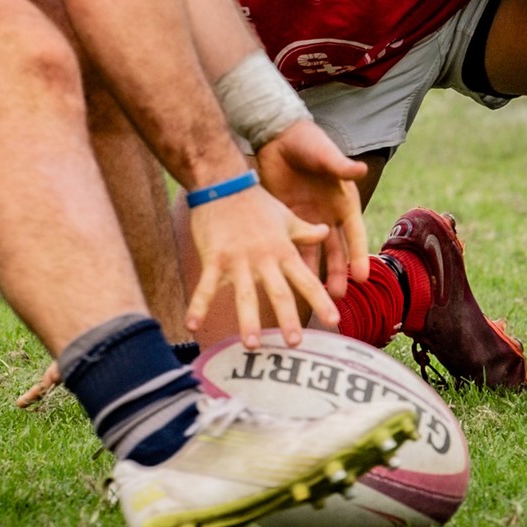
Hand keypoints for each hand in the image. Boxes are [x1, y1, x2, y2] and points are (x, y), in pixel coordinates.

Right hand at [184, 186, 336, 348]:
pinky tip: (192, 326)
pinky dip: (199, 305)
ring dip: (248, 320)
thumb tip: (326, 232)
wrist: (224, 182)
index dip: (322, 300)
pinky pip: (206, 286)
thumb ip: (305, 231)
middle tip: (295, 343)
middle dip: (288, 319)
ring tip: (252, 345)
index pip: (307, 280)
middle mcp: (264, 258)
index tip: (335, 321)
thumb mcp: (286, 216)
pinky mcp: (214, 257)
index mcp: (283, 251)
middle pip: (279, 292)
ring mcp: (238, 259)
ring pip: (245, 294)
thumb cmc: (256, 201)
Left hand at [255, 119, 370, 301]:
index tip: (362, 276)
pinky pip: (290, 245)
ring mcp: (307, 220)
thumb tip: (360, 169)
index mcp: (344, 202)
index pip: (355, 234)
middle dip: (338, 273)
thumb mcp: (325, 155)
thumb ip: (340, 166)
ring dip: (314, 274)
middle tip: (338, 296)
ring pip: (313, 253)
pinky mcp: (286, 221)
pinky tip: (288, 280)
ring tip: (316, 297)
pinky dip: (290, 262)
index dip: (359, 255)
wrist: (279, 136)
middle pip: (335, 250)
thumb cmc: (309, 142)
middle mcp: (328, 215)